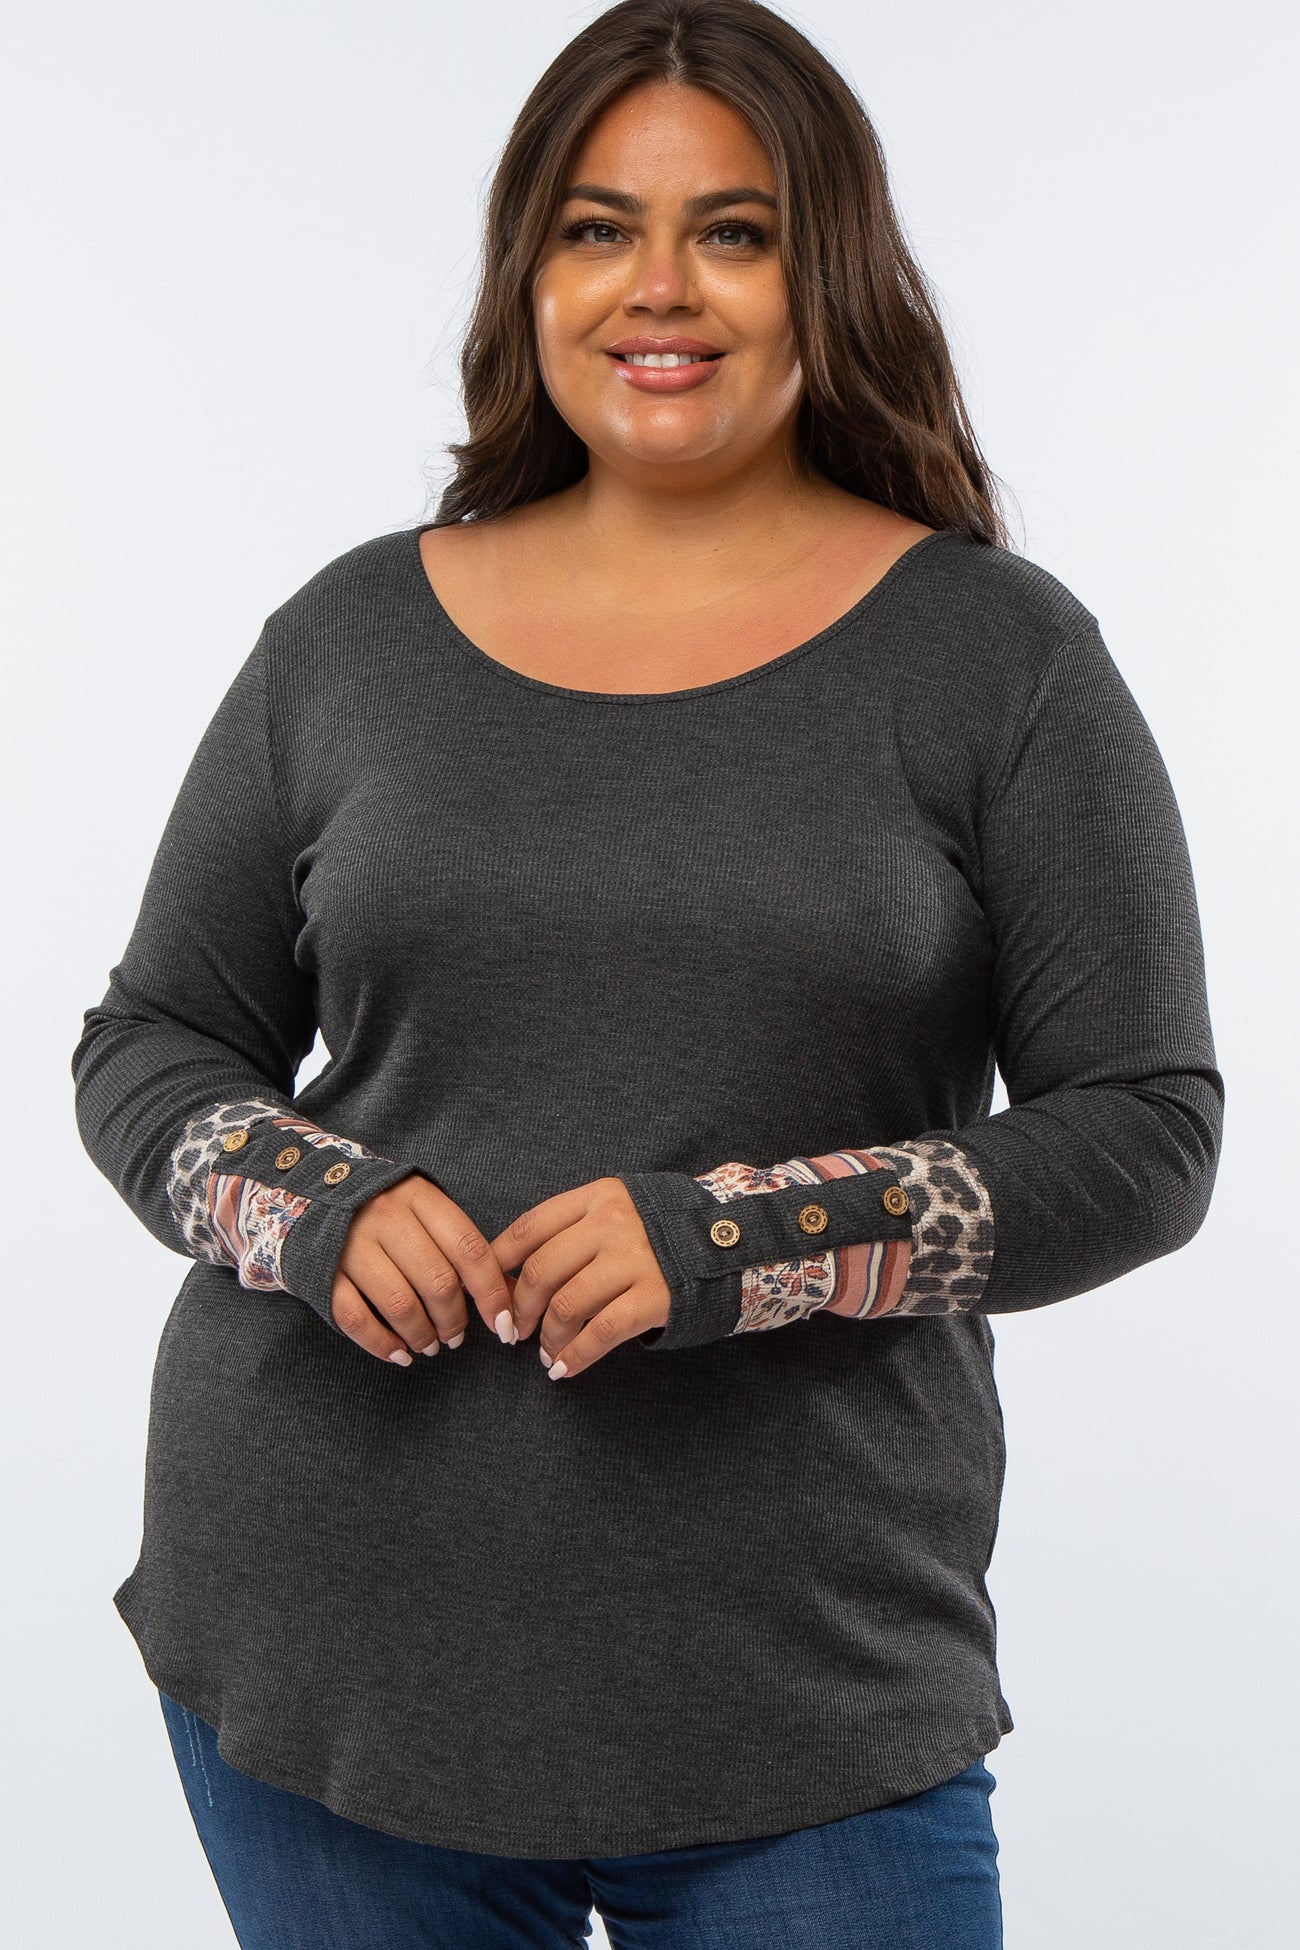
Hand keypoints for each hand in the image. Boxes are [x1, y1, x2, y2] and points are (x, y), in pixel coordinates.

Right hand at [330, 1174, 515, 1365]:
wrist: (313, 1196)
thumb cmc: (388, 1212)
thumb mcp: (426, 1213)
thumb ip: (463, 1248)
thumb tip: (512, 1293)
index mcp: (420, 1198)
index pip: (469, 1249)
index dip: (492, 1293)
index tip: (504, 1325)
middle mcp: (386, 1217)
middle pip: (437, 1282)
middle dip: (454, 1320)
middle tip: (455, 1336)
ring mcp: (351, 1245)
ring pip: (399, 1304)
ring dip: (422, 1335)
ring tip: (429, 1345)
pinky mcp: (323, 1272)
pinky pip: (356, 1318)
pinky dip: (381, 1344)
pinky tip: (399, 1353)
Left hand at [488, 1177, 670, 1379]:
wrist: (732, 1240)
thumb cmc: (663, 1231)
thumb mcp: (620, 1209)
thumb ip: (576, 1229)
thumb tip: (512, 1274)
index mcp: (598, 1197)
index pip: (529, 1228)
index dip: (500, 1264)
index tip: (493, 1291)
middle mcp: (613, 1224)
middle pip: (541, 1270)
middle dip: (520, 1308)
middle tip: (516, 1330)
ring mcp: (636, 1260)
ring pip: (566, 1304)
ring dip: (547, 1337)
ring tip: (546, 1353)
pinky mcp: (656, 1297)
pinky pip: (601, 1333)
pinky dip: (576, 1356)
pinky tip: (565, 1369)